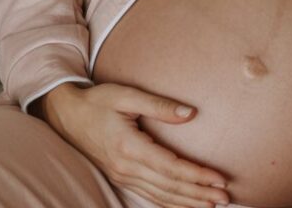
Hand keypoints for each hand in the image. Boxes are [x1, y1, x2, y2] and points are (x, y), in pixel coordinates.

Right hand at [40, 82, 231, 207]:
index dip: (197, 175)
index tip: (219, 179)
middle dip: (198, 194)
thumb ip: (159, 105)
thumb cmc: (98, 101)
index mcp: (129, 147)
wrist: (65, 115)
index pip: (171, 167)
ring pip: (160, 196)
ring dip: (187, 202)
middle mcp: (126, 167)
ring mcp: (122, 175)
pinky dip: (169, 203)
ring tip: (212, 205)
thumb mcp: (127, 95)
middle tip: (226, 198)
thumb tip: (190, 114)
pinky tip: (184, 205)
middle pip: (169, 187)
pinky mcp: (120, 176)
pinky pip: (149, 195)